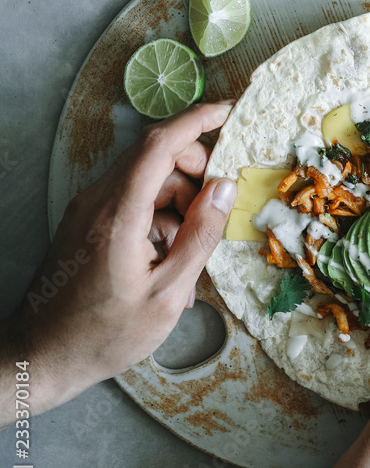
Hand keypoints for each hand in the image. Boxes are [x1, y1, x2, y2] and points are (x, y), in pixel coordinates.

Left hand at [0, 102, 236, 426]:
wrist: (42, 356)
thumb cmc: (105, 334)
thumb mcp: (168, 294)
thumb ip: (200, 236)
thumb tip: (225, 189)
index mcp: (118, 213)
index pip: (159, 144)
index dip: (197, 120)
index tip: (229, 111)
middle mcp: (98, 200)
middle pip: (154, 156)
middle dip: (194, 169)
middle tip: (218, 206)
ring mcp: (87, 209)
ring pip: (145, 178)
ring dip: (178, 198)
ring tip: (192, 248)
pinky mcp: (85, 222)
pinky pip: (130, 199)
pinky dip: (157, 213)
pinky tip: (168, 255)